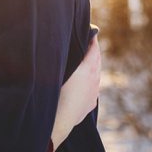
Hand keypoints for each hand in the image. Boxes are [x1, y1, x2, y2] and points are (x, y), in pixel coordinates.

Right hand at [50, 30, 101, 151]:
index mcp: (87, 70)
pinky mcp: (90, 103)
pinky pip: (93, 89)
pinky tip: (85, 82)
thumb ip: (61, 58)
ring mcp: (93, 93)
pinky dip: (91, 82)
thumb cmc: (54, 93)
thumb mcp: (56, 71)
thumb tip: (56, 45)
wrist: (59, 120)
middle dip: (94, 51)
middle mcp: (94, 80)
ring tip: (87, 60)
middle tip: (90, 42)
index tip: (92, 31)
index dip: (93, 40)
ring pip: (96, 76)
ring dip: (93, 67)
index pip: (93, 50)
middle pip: (97, 61)